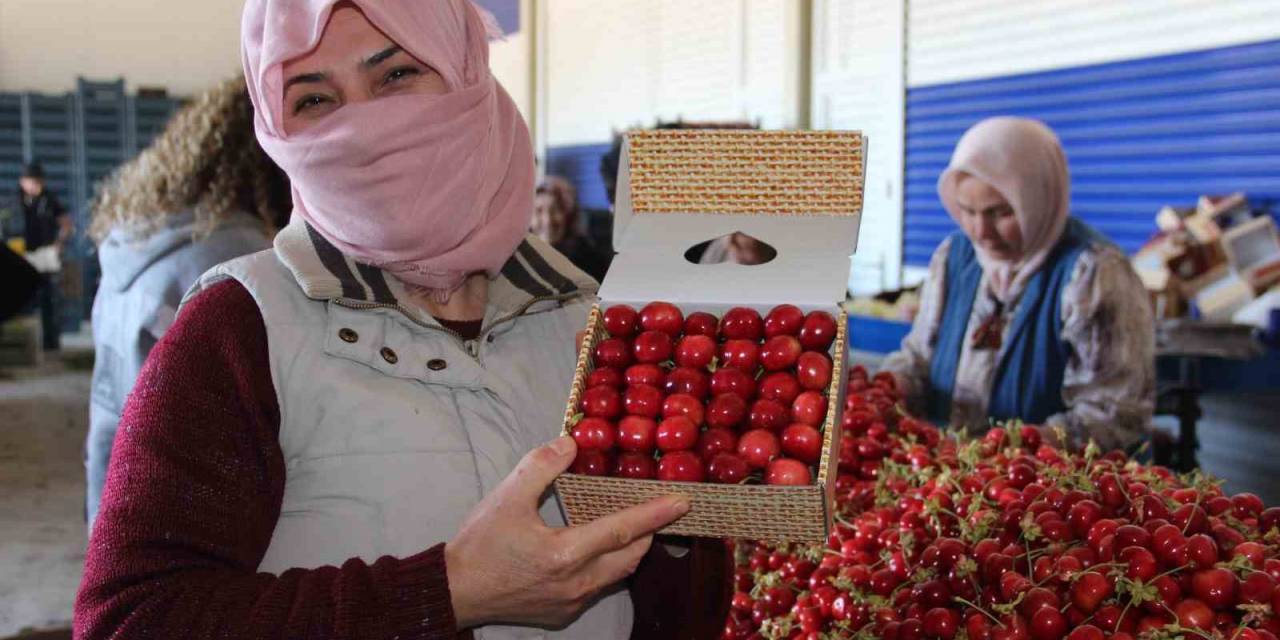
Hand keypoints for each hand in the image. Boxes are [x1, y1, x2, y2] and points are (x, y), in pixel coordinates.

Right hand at [445, 436, 689, 629]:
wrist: (454, 591)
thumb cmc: (480, 544)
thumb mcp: (507, 497)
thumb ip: (541, 466)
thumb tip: (571, 442)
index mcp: (566, 553)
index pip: (623, 529)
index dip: (655, 513)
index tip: (683, 502)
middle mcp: (577, 583)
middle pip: (630, 556)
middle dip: (648, 532)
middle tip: (657, 509)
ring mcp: (572, 602)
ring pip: (617, 575)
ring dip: (629, 550)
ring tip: (632, 526)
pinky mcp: (563, 614)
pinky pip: (598, 588)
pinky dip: (607, 567)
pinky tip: (596, 551)